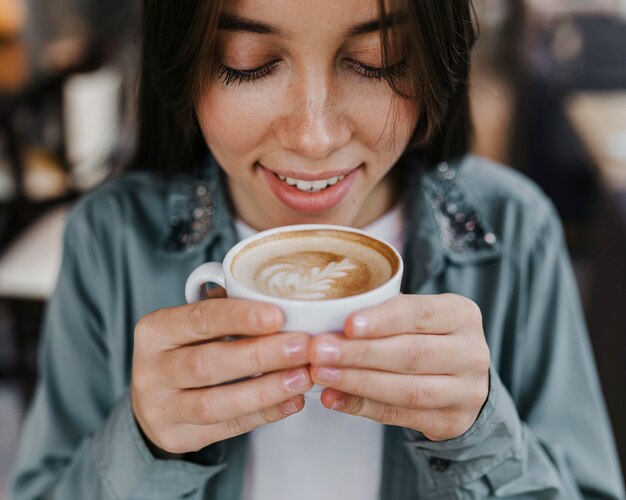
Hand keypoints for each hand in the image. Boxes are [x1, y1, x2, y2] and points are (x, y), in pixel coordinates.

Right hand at [131, 289, 312, 454]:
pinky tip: (292, 401)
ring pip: (215, 403)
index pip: (199, 319)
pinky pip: (226, 428)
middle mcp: (150, 370)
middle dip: (260, 355)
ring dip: (265, 390)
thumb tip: (286, 306)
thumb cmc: (187, 349)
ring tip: (302, 377)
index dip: (239, 317)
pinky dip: (264, 414)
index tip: (277, 315)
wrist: (155, 399)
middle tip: (302, 347)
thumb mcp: (196, 324)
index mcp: (155, 330)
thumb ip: (229, 312)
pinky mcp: (177, 437)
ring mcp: (160, 409)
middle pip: (208, 364)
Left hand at [309, 294, 489, 440]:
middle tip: (319, 351)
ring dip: (357, 382)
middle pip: (411, 354)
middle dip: (359, 353)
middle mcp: (471, 352)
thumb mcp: (414, 316)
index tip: (347, 325)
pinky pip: (400, 415)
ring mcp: (466, 391)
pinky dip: (362, 406)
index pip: (419, 313)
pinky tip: (334, 397)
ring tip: (321, 374)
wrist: (461, 381)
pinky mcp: (452, 422)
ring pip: (407, 389)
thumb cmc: (425, 336)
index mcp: (461, 314)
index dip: (382, 320)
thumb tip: (324, 326)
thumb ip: (380, 316)